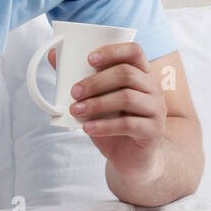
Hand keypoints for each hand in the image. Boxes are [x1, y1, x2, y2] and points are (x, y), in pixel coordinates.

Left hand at [48, 41, 166, 179]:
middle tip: (74, 92)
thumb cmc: (113, 123)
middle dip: (96, 82)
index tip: (89, 59)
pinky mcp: (154, 131)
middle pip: (127, 74)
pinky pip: (128, 124)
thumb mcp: (96, 100)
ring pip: (127, 98)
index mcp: (142, 74)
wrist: (131, 158)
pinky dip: (104, 126)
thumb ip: (80, 79)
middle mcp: (153, 88)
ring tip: (76, 111)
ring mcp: (157, 109)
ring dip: (97, 103)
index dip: (113, 51)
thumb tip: (53, 57)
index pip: (134, 51)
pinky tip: (88, 128)